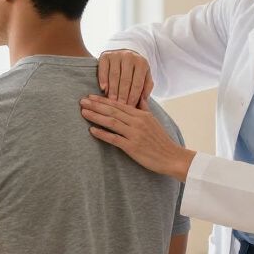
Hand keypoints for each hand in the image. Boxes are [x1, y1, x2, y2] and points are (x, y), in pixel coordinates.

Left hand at [80, 96, 194, 180]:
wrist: (172, 157)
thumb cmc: (162, 141)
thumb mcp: (154, 121)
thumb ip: (145, 108)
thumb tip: (140, 97)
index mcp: (142, 114)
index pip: (119, 104)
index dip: (103, 100)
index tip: (91, 96)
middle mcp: (137, 122)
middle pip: (113, 111)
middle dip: (96, 105)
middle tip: (82, 101)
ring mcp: (135, 134)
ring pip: (112, 122)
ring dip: (96, 116)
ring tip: (83, 112)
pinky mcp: (132, 147)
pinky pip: (114, 138)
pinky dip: (102, 134)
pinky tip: (92, 130)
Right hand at [97, 51, 152, 106]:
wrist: (125, 54)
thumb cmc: (135, 70)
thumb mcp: (145, 77)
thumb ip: (146, 88)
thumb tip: (144, 101)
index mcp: (142, 63)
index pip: (137, 83)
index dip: (133, 97)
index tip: (130, 107)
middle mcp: (130, 56)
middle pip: (125, 80)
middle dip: (122, 95)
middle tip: (120, 106)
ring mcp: (117, 55)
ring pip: (114, 75)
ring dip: (113, 90)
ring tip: (112, 101)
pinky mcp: (105, 55)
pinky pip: (103, 69)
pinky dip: (103, 79)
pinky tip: (103, 89)